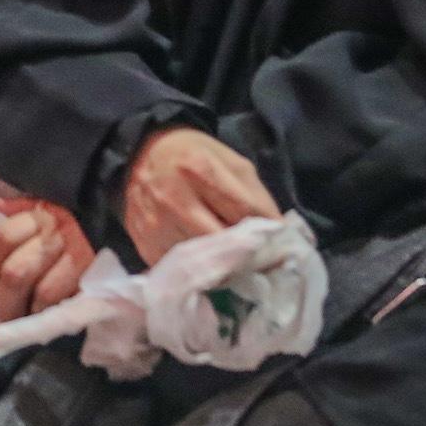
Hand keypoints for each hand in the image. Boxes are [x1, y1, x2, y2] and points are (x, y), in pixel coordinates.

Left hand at [0, 197, 97, 323]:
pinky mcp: (94, 277)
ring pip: (42, 293)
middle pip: (17, 273)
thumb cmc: (70, 216)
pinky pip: (65, 302)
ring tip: (19, 319)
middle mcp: (57, 234)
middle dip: (3, 300)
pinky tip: (42, 315)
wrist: (115, 220)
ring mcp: (78, 256)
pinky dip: (49, 313)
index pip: (3, 238)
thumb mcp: (42, 203)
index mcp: (39, 214)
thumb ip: (12, 207)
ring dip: (26, 311)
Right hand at [121, 127, 279, 268]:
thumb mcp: (233, 164)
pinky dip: (201, 272)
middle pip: (223, 244)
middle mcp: (174, 199)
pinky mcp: (145, 246)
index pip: (245, 215)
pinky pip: (183, 272)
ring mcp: (156, 225)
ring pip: (204, 264)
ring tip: (236, 263)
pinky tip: (208, 262)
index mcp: (199, 170)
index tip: (284, 251)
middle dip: (248, 256)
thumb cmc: (195, 157)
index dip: (269, 236)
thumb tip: (280, 238)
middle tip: (262, 263)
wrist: (142, 154)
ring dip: (226, 268)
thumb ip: (258, 199)